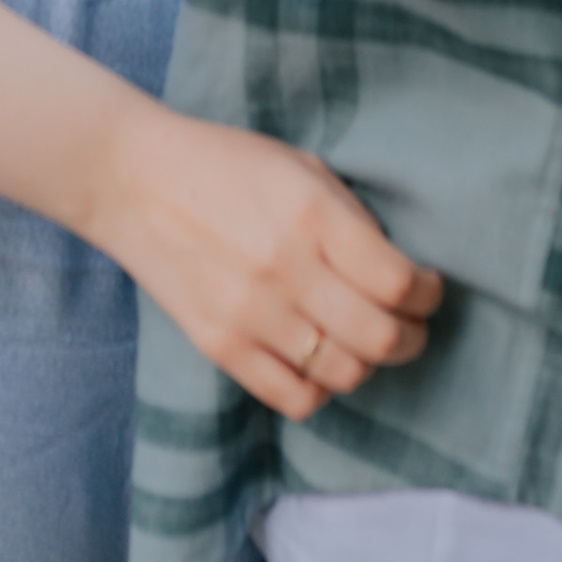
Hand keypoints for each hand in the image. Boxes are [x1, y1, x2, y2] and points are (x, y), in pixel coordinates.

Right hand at [89, 98, 442, 421]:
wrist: (134, 181)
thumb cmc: (226, 164)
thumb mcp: (300, 166)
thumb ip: (351, 219)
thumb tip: (397, 271)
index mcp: (312, 214)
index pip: (397, 281)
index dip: (427, 293)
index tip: (428, 288)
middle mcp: (286, 269)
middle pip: (380, 338)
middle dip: (412, 337)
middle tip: (410, 324)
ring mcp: (251, 314)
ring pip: (344, 374)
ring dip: (370, 363)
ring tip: (365, 342)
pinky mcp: (221, 346)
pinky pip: (294, 397)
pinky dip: (322, 389)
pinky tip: (321, 361)